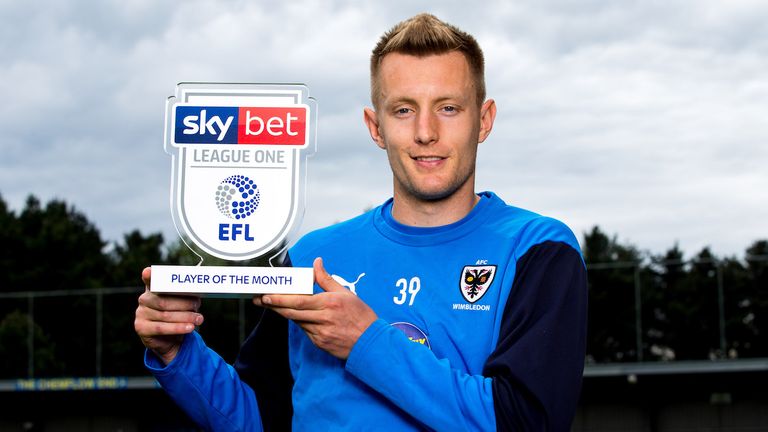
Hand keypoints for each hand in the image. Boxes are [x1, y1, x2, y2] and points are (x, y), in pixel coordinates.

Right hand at [134, 267, 203, 364]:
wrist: (169, 339)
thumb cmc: (177, 315)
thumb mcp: (181, 303)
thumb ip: (184, 296)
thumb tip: (197, 296)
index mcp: (153, 289)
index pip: (150, 279)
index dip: (149, 275)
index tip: (149, 271)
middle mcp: (144, 299)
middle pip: (164, 301)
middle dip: (184, 303)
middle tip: (197, 305)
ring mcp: (141, 314)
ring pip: (165, 315)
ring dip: (185, 317)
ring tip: (198, 319)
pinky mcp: (141, 328)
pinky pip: (162, 328)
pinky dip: (178, 328)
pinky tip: (190, 328)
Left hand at [253, 257, 377, 359]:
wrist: (370, 342)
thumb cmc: (360, 316)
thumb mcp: (345, 293)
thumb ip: (326, 279)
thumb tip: (317, 263)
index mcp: (329, 303)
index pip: (298, 300)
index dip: (279, 299)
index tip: (266, 295)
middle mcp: (323, 318)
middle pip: (292, 312)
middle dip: (273, 305)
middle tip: (260, 300)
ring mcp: (320, 333)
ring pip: (296, 321)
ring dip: (285, 313)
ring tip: (273, 305)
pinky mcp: (320, 343)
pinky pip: (305, 330)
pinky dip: (299, 322)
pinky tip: (296, 316)